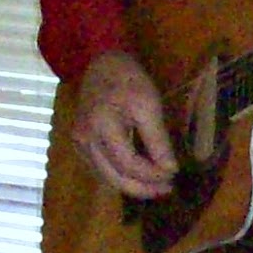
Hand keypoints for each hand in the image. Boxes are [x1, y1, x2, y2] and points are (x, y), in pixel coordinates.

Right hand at [71, 50, 177, 198]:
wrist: (101, 63)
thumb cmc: (128, 79)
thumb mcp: (149, 104)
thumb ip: (157, 139)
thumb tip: (169, 169)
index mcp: (102, 125)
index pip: (128, 163)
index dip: (152, 174)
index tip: (173, 174)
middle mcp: (85, 139)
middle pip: (113, 177)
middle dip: (141, 188)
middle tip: (166, 190)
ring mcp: (79, 142)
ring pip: (105, 177)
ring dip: (131, 186)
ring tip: (155, 187)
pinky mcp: (79, 143)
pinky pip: (99, 167)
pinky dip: (118, 175)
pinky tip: (137, 176)